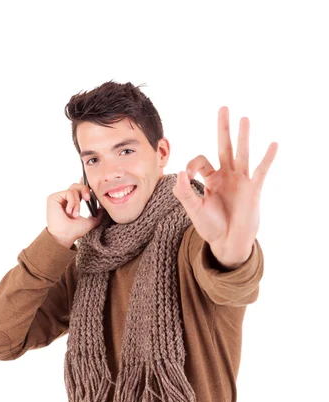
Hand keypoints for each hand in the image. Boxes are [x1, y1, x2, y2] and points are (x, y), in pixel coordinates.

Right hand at [46, 177, 102, 246]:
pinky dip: (72, 202)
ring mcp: (59, 198)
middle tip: (88, 199)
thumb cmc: (74, 231)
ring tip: (75, 214)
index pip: (78, 189)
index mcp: (72, 203)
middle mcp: (65, 199)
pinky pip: (68, 193)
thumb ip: (98, 215)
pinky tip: (69, 212)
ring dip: (77, 203)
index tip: (87, 182)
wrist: (64, 236)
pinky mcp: (53, 197)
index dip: (83, 184)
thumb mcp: (90, 222)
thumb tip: (103, 208)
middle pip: (77, 185)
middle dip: (84, 190)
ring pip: (73, 189)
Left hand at [172, 106, 277, 267]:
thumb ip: (184, 192)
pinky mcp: (253, 189)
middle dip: (223, 128)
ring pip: (242, 153)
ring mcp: (240, 180)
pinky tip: (273, 144)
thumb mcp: (194, 210)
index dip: (191, 165)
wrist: (228, 243)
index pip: (200, 161)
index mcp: (210, 179)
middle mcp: (226, 175)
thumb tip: (180, 173)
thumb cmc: (211, 227)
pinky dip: (267, 158)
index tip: (187, 176)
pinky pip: (261, 170)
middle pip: (224, 146)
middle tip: (223, 108)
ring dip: (243, 136)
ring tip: (244, 119)